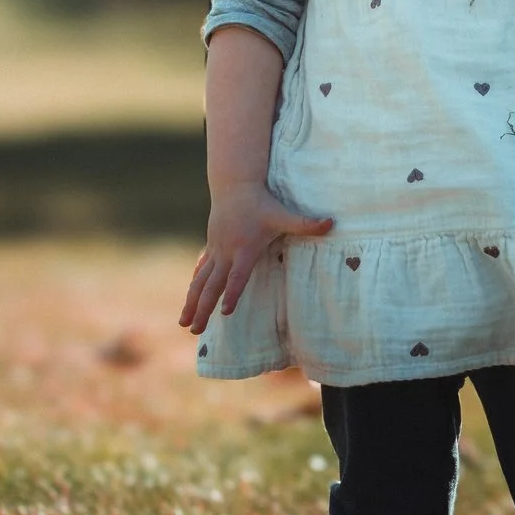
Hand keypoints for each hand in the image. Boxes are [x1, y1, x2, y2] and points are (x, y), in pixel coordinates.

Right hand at [179, 181, 332, 334]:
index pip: (237, 277)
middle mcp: (226, 253)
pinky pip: (201, 269)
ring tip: (183, 323)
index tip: (225, 312)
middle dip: (203, 308)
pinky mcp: (211, 246)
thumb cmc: (262, 202)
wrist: (236, 185)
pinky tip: (190, 297)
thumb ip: (306, 223)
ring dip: (191, 302)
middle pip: (211, 286)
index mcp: (244, 249)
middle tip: (194, 329)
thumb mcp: (284, 213)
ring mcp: (216, 250)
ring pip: (200, 281)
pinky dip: (195, 284)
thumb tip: (332, 223)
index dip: (233, 294)